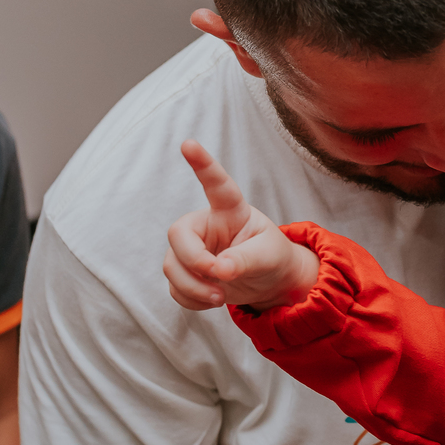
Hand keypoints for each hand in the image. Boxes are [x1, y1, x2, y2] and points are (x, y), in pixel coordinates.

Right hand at [163, 141, 317, 311]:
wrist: (270, 281)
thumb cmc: (272, 258)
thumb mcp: (270, 256)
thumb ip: (247, 260)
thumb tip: (221, 270)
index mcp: (231, 211)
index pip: (217, 185)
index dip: (203, 164)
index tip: (188, 143)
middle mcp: (206, 225)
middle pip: (178, 235)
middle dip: (194, 262)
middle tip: (220, 278)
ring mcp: (193, 249)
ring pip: (172, 265)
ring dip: (193, 287)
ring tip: (221, 296)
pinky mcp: (186, 272)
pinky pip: (175, 288)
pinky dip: (192, 300)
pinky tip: (212, 300)